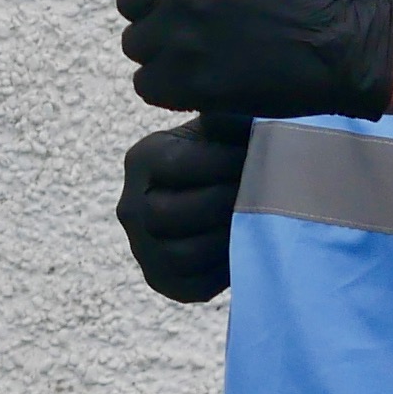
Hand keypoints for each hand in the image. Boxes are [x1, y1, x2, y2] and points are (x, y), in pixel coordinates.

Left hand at [113, 0, 392, 118]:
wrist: (338, 39)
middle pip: (130, 3)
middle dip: (162, 9)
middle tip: (212, 15)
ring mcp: (181, 40)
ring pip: (136, 45)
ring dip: (167, 49)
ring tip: (214, 43)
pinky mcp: (188, 85)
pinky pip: (147, 85)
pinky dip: (172, 85)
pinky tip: (211, 72)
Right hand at [118, 114, 251, 300]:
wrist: (224, 198)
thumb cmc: (230, 154)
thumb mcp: (225, 129)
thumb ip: (227, 119)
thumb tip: (235, 108)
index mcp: (142, 159)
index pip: (175, 166)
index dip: (221, 163)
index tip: (257, 158)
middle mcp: (131, 206)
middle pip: (167, 214)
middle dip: (222, 204)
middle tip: (262, 194)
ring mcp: (143, 248)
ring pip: (181, 253)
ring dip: (224, 238)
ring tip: (257, 222)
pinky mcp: (163, 280)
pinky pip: (192, 284)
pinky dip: (221, 270)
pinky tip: (245, 247)